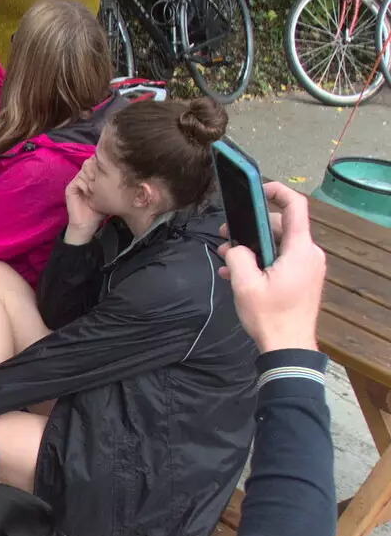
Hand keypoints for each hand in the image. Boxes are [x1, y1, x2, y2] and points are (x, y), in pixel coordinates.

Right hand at [63, 164, 107, 244]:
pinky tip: (89, 193)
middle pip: (91, 163)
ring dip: (92, 178)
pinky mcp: (71, 187)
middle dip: (98, 169)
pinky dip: (85, 185)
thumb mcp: (109, 194)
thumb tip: (123, 169)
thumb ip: (112, 182)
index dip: (104, 165)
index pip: (98, 163)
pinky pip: (78, 179)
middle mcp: (85, 177)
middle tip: (104, 180)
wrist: (87, 223)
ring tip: (96, 189)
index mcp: (94, 177)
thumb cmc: (100, 210)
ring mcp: (77, 181)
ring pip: (85, 170)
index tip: (111, 172)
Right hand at [217, 183, 324, 353]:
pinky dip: (262, 261)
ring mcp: (308, 267)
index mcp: (300, 250)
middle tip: (226, 235)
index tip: (257, 189)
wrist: (288, 347)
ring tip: (228, 259)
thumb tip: (234, 247)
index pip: (296, 207)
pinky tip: (239, 274)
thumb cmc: (270, 316)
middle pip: (281, 227)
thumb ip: (238, 256)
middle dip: (252, 228)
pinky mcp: (303, 279)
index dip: (277, 191)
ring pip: (279, 245)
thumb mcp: (245, 284)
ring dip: (253, 248)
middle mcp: (309, 254)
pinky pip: (282, 260)